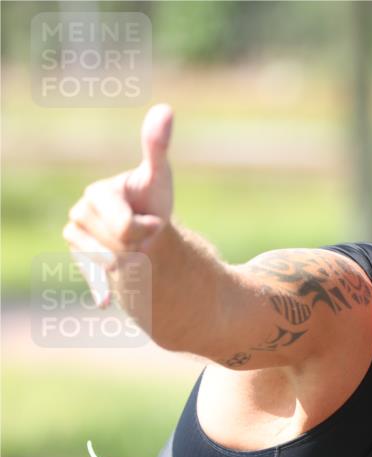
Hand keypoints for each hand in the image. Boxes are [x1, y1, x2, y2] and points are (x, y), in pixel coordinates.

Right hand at [64, 104, 173, 304]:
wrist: (149, 223)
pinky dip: (100, 289)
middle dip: (140, 244)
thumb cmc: (154, 197)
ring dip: (132, 260)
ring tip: (137, 246)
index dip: (147, 228)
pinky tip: (104, 303)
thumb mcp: (159, 176)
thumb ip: (157, 146)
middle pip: (118, 246)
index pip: (124, 226)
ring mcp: (77, 236)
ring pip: (110, 262)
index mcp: (97, 193)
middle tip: (146, 232)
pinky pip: (91, 276)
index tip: (152, 219)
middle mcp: (80, 213)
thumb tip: (165, 109)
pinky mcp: (81, 258)